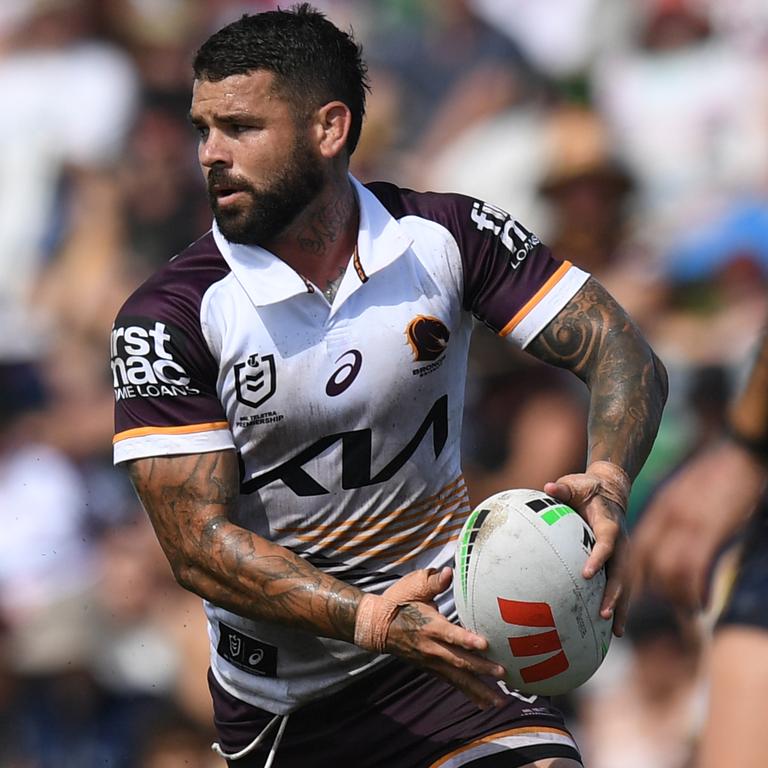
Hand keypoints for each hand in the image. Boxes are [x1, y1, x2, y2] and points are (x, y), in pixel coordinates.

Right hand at [376, 568, 506, 708]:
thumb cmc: (398, 603)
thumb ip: (433, 582)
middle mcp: (431, 647)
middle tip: (503, 672)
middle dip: (481, 668)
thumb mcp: (413, 587)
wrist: (376, 625)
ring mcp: (431, 661)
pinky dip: (468, 693)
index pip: (450, 635)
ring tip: (499, 701)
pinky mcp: (431, 668)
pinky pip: (451, 682)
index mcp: (429, 626)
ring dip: (479, 689)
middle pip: (459, 661)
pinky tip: (483, 703)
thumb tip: (449, 572)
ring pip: (457, 678)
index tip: (485, 644)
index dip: (467, 640)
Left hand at [544, 465, 629, 635]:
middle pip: (621, 572)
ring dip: (620, 607)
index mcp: (610, 525)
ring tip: (614, 632)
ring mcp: (623, 554)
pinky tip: (612, 628)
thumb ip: (562, 489)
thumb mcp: (574, 484)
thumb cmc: (586, 488)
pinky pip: (620, 585)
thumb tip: (548, 487)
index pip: (606, 544)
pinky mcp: (620, 561)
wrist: (611, 489)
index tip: (587, 574)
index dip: (599, 558)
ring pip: (624, 584)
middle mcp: (621, 543)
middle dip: (614, 594)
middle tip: (603, 614)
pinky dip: (618, 605)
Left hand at [631, 441, 764, 610]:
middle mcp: (667, 519)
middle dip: (638, 590)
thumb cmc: (717, 473)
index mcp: (660, 511)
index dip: (627, 574)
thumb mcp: (685, 494)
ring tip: (683, 610)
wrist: (739, 452)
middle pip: (641, 562)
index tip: (624, 595)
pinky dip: (695, 591)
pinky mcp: (709, 530)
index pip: (634, 548)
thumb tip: (669, 539)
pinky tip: (701, 604)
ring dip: (673, 595)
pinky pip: (693, 568)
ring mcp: (687, 525)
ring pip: (665, 570)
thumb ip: (673, 516)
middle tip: (644, 611)